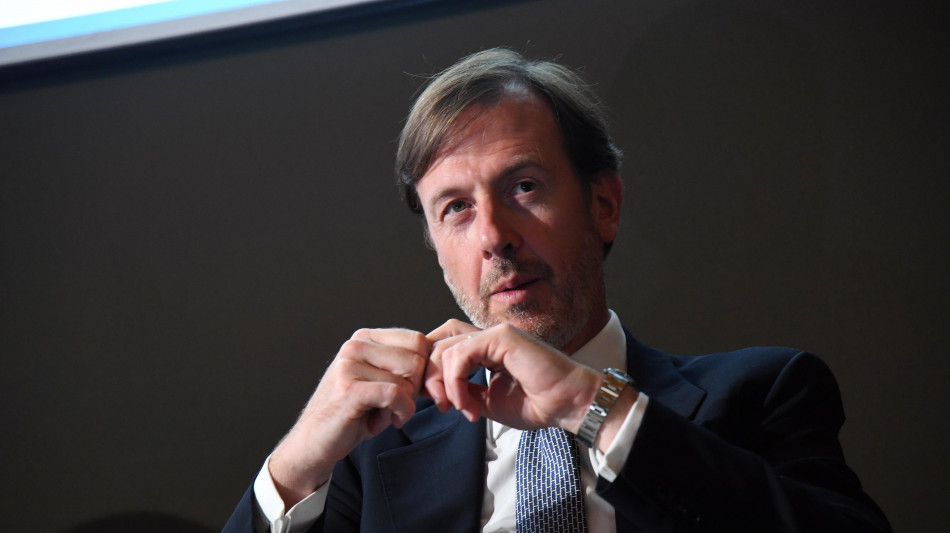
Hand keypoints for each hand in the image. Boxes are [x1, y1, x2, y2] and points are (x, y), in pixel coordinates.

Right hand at [269, 328, 429, 505]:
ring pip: (408, 378)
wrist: (315, 443)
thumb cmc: (354, 415)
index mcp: (365, 338)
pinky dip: (401, 412)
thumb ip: (406, 370)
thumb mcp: (382, 384)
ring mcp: (350, 364)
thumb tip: (443, 365)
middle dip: (416, 388)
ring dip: (405, 404)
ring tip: (385, 414)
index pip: (418, 340)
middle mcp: (355, 345)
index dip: (426, 370)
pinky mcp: (350, 387)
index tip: (416, 393)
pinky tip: (387, 422)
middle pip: (417, 358)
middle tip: (398, 407)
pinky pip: (397, 394)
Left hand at [425, 320, 600, 432]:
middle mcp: (488, 337)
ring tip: (460, 408)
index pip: (444, 345)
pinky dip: (456, 382)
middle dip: (430, 377)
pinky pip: (461, 355)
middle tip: (440, 406)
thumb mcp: (488, 401)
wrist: (568, 404)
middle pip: (438, 343)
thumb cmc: (538, 404)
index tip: (435, 401)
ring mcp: (495, 334)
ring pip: (446, 350)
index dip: (431, 370)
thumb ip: (463, 392)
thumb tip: (438, 393)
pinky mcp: (501, 337)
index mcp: (486, 349)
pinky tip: (466, 403)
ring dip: (444, 385)